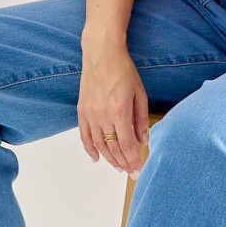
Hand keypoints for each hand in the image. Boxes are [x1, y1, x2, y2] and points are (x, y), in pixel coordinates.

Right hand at [78, 40, 149, 177]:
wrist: (102, 53)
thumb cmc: (123, 70)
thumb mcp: (140, 94)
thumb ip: (141, 119)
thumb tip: (143, 140)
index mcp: (120, 111)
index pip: (127, 145)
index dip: (133, 160)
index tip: (138, 170)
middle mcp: (103, 115)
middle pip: (113, 148)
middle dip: (123, 163)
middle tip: (131, 172)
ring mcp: (90, 114)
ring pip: (99, 145)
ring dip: (109, 159)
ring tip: (119, 167)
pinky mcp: (82, 110)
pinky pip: (85, 135)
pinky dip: (90, 149)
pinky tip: (97, 158)